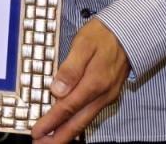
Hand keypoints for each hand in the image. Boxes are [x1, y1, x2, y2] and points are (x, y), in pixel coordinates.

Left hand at [31, 18, 128, 142]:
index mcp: (94, 82)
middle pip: (77, 122)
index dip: (51, 121)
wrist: (129, 32)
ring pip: (84, 121)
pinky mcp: (107, 95)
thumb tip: (57, 90)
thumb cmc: (103, 35)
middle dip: (58, 137)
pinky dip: (77, 124)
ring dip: (67, 134)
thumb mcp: (83, 44)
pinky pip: (90, 114)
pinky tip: (69, 127)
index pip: (67, 107)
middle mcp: (102, 95)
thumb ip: (70, 68)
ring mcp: (106, 96)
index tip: (37, 132)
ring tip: (52, 141)